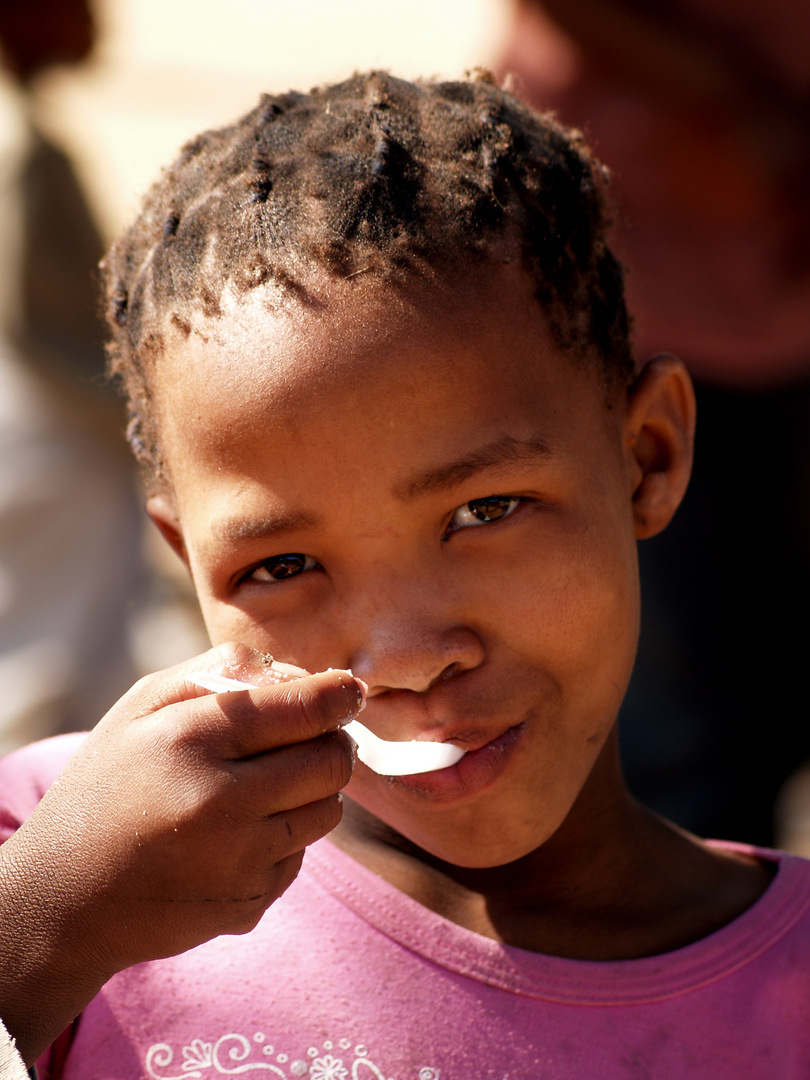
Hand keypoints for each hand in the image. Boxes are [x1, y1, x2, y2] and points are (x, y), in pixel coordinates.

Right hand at [0, 643, 362, 1063]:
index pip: (303, 709)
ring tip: (265, 784)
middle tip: (311, 736)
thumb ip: (218, 674)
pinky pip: (302, 855)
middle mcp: (220, 803)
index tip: (349, 690)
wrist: (64, 898)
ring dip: (312, 789)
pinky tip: (239, 834)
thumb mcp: (140, 709)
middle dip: (332, 740)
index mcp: (190, 741)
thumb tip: (299, 672)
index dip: (339, 695)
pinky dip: (286, 836)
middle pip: (331, 760)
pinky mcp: (250, 904)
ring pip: (328, 809)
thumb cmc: (107, 785)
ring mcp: (238, 862)